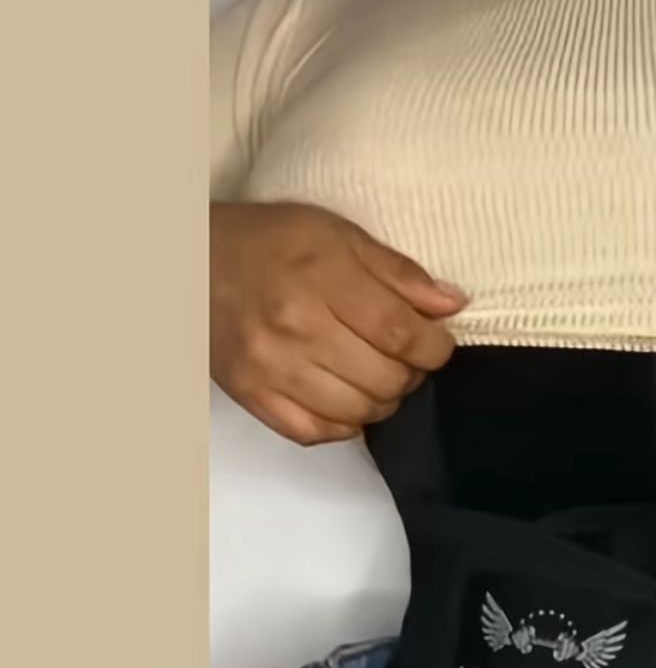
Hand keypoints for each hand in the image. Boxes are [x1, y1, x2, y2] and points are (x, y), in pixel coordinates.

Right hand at [210, 201, 466, 444]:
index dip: (434, 348)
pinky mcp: (251, 396)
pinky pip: (317, 433)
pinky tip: (345, 397)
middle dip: (410, 373)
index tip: (438, 344)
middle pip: (385, 378)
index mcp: (321, 278)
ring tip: (375, 375)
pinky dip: (343, 423)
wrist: (190, 261)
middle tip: (403, 357)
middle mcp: (294, 328)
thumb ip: (398, 272)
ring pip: (359, 411)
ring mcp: (270, 368)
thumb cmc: (272, 242)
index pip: (401, 334)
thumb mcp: (338, 235)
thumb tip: (453, 305)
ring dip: (382, 399)